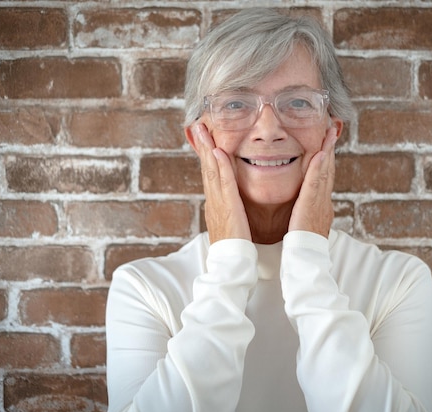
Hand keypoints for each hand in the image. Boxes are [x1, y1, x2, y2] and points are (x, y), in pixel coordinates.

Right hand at [190, 123, 251, 243]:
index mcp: (214, 204)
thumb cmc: (234, 249)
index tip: (204, 139)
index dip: (205, 156)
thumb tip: (230, 204)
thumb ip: (230, 212)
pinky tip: (218, 151)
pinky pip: (223, 183)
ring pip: (210, 171)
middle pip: (205, 169)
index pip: (209, 175)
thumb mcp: (230, 225)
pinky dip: (220, 166)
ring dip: (207, 149)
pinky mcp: (227, 208)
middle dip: (201, 146)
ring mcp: (217, 203)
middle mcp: (212, 201)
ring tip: (202, 130)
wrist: (230, 265)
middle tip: (197, 126)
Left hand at [288, 127, 338, 237]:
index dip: (326, 160)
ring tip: (329, 134)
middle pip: (329, 171)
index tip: (327, 143)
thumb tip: (300, 204)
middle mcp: (324, 202)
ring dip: (328, 152)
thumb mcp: (304, 224)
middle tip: (332, 131)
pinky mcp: (313, 207)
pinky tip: (320, 154)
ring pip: (326, 173)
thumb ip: (303, 212)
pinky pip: (316, 184)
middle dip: (330, 150)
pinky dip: (319, 168)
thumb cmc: (301, 246)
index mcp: (321, 206)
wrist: (306, 261)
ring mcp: (321, 204)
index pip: (324, 178)